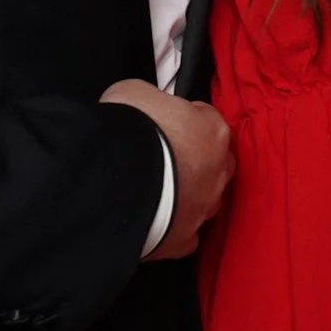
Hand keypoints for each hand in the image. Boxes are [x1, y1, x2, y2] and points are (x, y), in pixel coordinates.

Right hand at [100, 79, 233, 259]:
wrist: (113, 183)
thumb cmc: (127, 131)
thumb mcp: (134, 92)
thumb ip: (152, 98)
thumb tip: (146, 106)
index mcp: (212, 130)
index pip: (206, 120)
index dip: (184, 121)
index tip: (164, 125)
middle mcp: (218, 170)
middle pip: (216, 162)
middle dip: (197, 160)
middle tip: (166, 159)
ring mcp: (204, 207)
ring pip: (206, 200)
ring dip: (190, 194)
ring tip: (161, 192)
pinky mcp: (184, 239)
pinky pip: (186, 234)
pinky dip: (175, 229)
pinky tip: (157, 223)